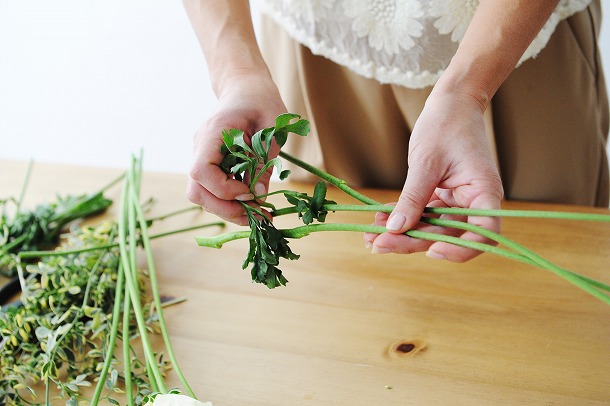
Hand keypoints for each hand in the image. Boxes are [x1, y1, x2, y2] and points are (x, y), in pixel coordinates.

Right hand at [186, 72, 286, 224]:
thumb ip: (265, 159)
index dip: (224, 189)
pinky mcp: (210, 164)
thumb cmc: (261, 100)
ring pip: (201, 194)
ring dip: (228, 210)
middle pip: (196, 190)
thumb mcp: (272, 127)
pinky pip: (212, 190)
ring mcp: (201, 156)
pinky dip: (230, 202)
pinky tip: (252, 205)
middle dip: (225, 209)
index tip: (250, 192)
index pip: (201, 170)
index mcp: (213, 133)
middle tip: (256, 216)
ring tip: (257, 215)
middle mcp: (200, 147)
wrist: (245, 87)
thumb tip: (259, 195)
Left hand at [365, 89, 503, 261]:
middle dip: (412, 242)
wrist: (450, 104)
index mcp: (484, 193)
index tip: (431, 250)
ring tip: (371, 234)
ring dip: (402, 233)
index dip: (460, 249)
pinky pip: (422, 215)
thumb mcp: (425, 163)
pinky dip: (402, 218)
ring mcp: (457, 202)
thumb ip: (413, 198)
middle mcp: (474, 203)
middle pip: (447, 236)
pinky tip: (379, 220)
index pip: (484, 235)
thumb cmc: (446, 125)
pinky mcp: (441, 198)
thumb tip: (395, 229)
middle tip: (378, 243)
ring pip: (431, 229)